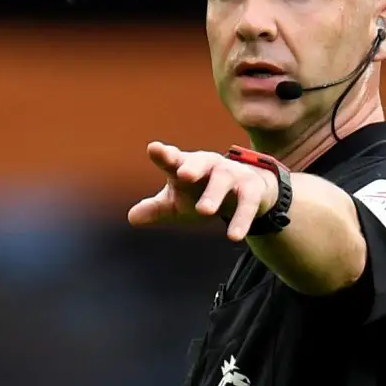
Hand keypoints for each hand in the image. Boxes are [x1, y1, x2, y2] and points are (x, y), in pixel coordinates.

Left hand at [126, 142, 278, 240]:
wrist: (250, 192)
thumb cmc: (204, 194)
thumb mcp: (179, 204)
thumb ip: (156, 209)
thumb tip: (131, 217)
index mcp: (187, 166)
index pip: (174, 159)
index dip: (164, 155)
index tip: (155, 149)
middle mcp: (210, 165)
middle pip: (201, 161)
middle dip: (193, 166)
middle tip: (183, 175)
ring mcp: (233, 174)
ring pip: (224, 179)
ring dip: (214, 194)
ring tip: (204, 211)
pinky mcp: (253, 189)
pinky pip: (248, 202)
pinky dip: (241, 218)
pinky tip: (233, 236)